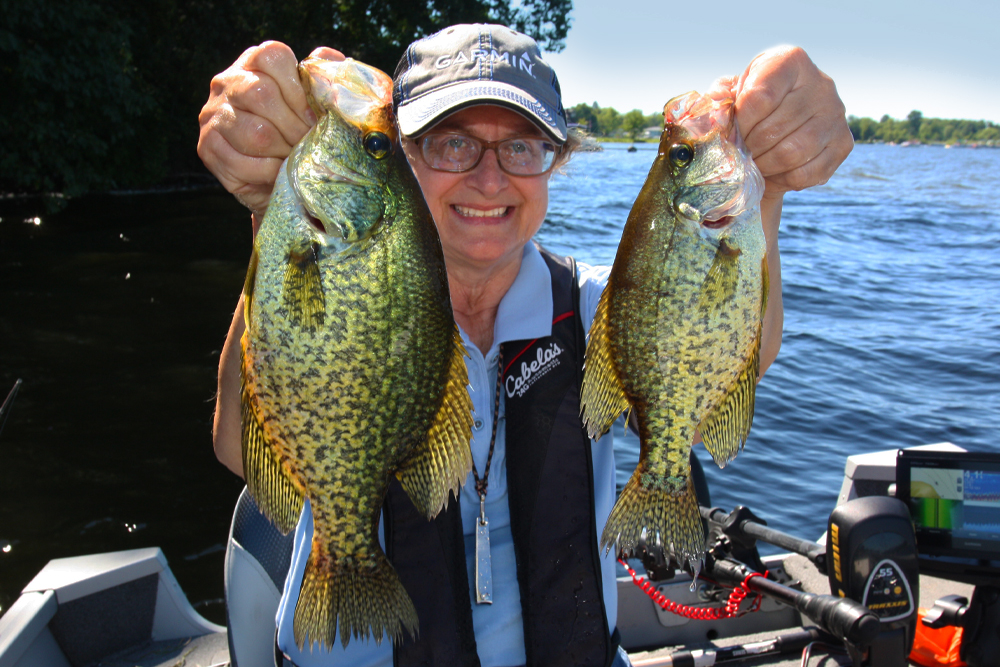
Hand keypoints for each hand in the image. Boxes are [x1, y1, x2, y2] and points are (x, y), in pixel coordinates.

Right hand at [197, 42, 344, 222]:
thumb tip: (330, 59)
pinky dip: (269, 171)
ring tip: (294, 157)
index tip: (314, 116)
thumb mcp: (313, 103)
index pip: (272, 57)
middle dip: (294, 126)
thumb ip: (321, 78)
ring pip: (255, 132)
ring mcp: (212, 114)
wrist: (277, 178)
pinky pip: (243, 162)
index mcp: (254, 62)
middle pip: (261, 94)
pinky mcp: (207, 147)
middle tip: (308, 142)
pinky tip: (278, 171)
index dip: (299, 89)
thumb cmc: (297, 132)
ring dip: (283, 150)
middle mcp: (226, 82)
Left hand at [712, 46, 852, 199]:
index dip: (741, 122)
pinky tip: (773, 171)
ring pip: (794, 153)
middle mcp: (822, 84)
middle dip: (750, 147)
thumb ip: (721, 98)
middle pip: (777, 128)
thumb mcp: (734, 91)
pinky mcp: (844, 143)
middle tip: (741, 152)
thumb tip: (716, 108)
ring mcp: (836, 115)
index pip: (762, 96)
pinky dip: (784, 179)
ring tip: (754, 162)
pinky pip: (808, 172)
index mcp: (791, 61)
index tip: (733, 131)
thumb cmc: (753, 103)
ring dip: (765, 165)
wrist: (782, 117)